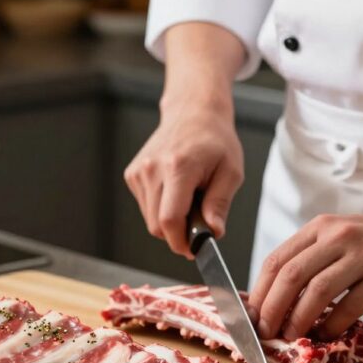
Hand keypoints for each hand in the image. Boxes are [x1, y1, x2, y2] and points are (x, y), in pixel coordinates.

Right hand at [124, 97, 243, 257]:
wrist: (193, 113)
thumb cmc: (214, 140)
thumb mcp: (230, 172)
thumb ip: (219, 204)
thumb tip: (213, 233)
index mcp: (178, 167)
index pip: (169, 219)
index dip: (181, 242)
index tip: (194, 249)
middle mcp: (152, 169)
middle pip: (157, 225)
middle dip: (178, 233)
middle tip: (199, 221)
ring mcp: (139, 171)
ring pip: (149, 219)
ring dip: (169, 220)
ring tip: (188, 199)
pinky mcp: (132, 174)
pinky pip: (145, 207)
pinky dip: (160, 208)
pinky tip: (174, 191)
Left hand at [248, 207, 362, 339]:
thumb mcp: (337, 237)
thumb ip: (309, 260)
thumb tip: (273, 298)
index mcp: (319, 228)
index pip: (276, 260)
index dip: (260, 292)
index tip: (251, 316)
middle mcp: (337, 237)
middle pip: (291, 275)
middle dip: (272, 309)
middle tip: (264, 332)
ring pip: (317, 290)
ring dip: (298, 319)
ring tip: (291, 336)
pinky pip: (350, 306)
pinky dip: (332, 324)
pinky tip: (325, 334)